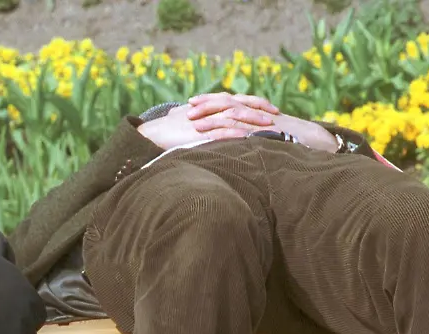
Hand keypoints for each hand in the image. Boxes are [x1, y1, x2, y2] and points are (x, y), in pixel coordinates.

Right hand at [138, 101, 272, 149]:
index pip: (237, 100)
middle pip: (239, 105)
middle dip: (259, 109)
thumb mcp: (188, 120)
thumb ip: (203, 118)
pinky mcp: (198, 132)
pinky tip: (248, 138)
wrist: (151, 134)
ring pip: (233, 117)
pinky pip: (220, 132)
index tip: (271, 108)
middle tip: (277, 114)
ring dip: (252, 120)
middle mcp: (209, 109)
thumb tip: (212, 122)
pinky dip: (235, 134)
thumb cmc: (168, 129)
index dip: (255, 103)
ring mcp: (205, 120)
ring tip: (269, 126)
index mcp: (209, 105)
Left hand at [190, 93, 339, 152]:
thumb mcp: (269, 136)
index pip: (230, 103)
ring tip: (193, 121)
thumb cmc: (295, 142)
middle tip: (187, 106)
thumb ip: (253, 136)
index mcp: (256, 112)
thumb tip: (236, 143)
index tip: (191, 104)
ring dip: (212, 117)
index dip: (211, 102)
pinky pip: (245, 131)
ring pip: (234, 114)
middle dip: (207, 104)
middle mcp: (258, 113)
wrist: (318, 141)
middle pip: (228, 103)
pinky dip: (228, 133)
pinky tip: (213, 136)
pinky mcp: (266, 133)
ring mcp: (262, 122)